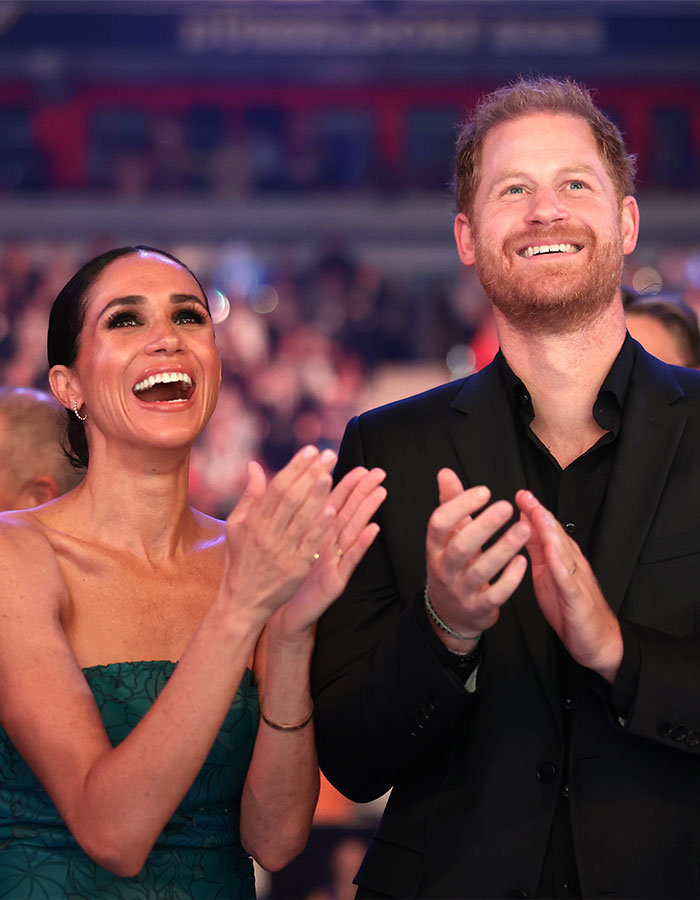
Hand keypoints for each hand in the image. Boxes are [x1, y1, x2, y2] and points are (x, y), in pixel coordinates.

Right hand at [220, 446, 340, 624]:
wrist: (243, 601)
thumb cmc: (241, 559)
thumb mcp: (237, 526)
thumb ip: (249, 495)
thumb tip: (253, 465)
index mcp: (254, 521)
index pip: (277, 487)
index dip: (295, 467)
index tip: (310, 450)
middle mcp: (267, 534)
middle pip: (291, 498)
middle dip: (310, 474)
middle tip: (328, 454)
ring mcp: (281, 551)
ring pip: (301, 518)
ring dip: (316, 495)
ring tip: (330, 473)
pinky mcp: (295, 569)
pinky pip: (309, 544)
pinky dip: (319, 527)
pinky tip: (331, 510)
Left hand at [269, 466, 386, 639]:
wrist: (279, 609)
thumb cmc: (284, 574)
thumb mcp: (287, 540)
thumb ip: (291, 514)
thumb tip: (291, 487)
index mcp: (316, 532)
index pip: (333, 503)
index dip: (346, 484)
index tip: (360, 466)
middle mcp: (329, 544)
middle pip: (348, 512)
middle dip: (363, 491)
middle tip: (379, 472)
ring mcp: (335, 561)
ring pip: (353, 531)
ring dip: (367, 512)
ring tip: (380, 492)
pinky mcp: (336, 580)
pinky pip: (350, 559)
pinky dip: (362, 544)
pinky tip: (373, 529)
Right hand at [426, 469, 529, 647]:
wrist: (450, 613)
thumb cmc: (453, 565)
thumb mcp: (447, 537)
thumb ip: (449, 504)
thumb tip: (446, 472)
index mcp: (435, 547)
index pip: (439, 523)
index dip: (460, 506)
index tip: (484, 491)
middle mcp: (444, 569)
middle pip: (461, 546)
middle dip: (484, 526)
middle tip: (507, 506)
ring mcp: (461, 590)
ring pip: (481, 570)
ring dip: (504, 548)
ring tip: (524, 529)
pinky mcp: (479, 608)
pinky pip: (496, 594)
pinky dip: (510, 578)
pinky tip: (523, 560)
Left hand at [515, 490, 622, 681]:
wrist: (598, 641)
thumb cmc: (570, 609)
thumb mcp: (547, 575)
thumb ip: (538, 551)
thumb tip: (524, 527)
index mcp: (562, 559)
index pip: (548, 530)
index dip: (535, 511)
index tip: (520, 494)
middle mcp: (572, 564)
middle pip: (556, 534)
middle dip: (540, 514)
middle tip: (525, 496)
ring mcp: (577, 579)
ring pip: (564, 551)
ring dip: (550, 532)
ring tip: (537, 514)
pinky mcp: (578, 599)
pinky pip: (568, 580)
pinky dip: (560, 565)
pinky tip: (551, 552)